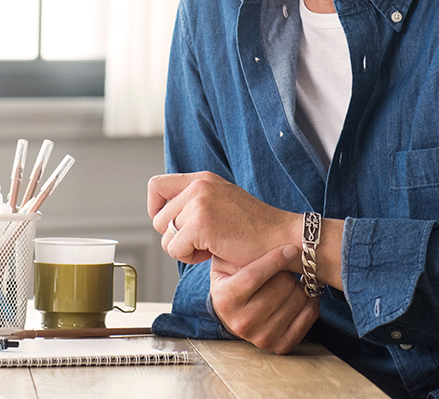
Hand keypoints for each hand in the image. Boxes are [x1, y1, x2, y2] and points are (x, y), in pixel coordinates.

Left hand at [148, 172, 299, 269]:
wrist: (283, 238)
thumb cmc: (253, 229)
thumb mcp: (222, 203)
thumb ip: (195, 202)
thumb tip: (161, 216)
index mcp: (202, 179)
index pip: (156, 186)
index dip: (155, 208)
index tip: (171, 224)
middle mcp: (198, 186)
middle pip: (157, 219)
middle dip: (175, 237)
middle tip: (203, 242)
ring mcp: (199, 203)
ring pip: (165, 236)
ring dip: (184, 249)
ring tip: (211, 246)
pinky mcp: (200, 224)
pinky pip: (176, 249)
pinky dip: (191, 258)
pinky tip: (213, 253)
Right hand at [210, 245, 319, 354]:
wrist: (231, 312)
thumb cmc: (232, 279)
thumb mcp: (225, 263)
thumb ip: (235, 251)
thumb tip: (260, 237)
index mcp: (224, 300)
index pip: (252, 276)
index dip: (274, 260)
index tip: (290, 248)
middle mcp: (241, 322)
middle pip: (281, 287)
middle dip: (286, 271)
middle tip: (285, 266)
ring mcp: (261, 337)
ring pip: (298, 300)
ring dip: (299, 285)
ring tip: (290, 280)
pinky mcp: (279, 345)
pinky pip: (308, 317)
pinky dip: (310, 301)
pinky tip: (302, 293)